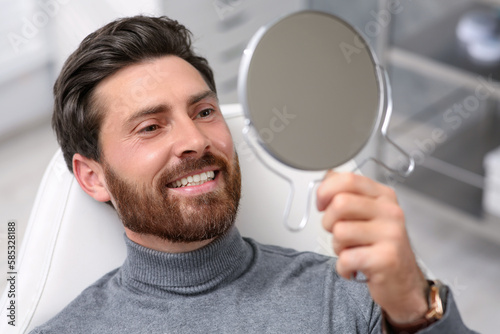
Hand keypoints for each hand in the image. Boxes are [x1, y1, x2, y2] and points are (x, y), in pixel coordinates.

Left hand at [316, 172, 427, 322]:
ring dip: (337, 247)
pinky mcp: (386, 258)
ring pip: (340, 231)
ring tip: (352, 252)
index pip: (348, 179)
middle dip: (329, 222)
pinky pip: (346, 258)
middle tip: (339, 234)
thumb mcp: (367, 214)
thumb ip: (347, 194)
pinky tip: (355, 267)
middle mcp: (389, 211)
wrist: (403, 282)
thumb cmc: (380, 247)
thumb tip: (326, 179)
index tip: (322, 204)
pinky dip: (343, 267)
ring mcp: (391, 234)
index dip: (325, 191)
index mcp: (383, 196)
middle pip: (340, 203)